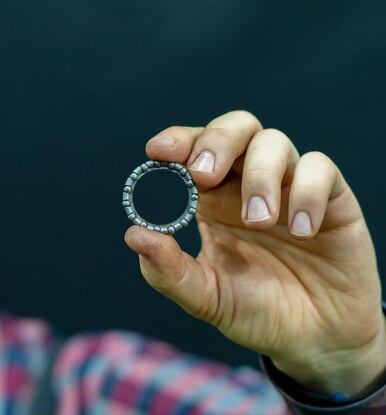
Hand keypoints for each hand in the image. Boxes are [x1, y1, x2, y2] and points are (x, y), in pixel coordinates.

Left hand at [124, 110, 385, 395]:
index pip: (193, 151)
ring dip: (259, 176)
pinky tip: (301, 231)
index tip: (159, 152)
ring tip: (257, 222)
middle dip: (215, 142)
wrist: (311, 339)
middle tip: (203, 175)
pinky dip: (306, 192)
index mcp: (211, 200)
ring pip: (274, 142)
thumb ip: (168, 271)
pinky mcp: (331, 200)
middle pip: (234, 128)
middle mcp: (247, 185)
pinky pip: (321, 170)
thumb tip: (134, 235)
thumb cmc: (253, 310)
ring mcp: (288, 188)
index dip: (177, 142)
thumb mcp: (205, 297)